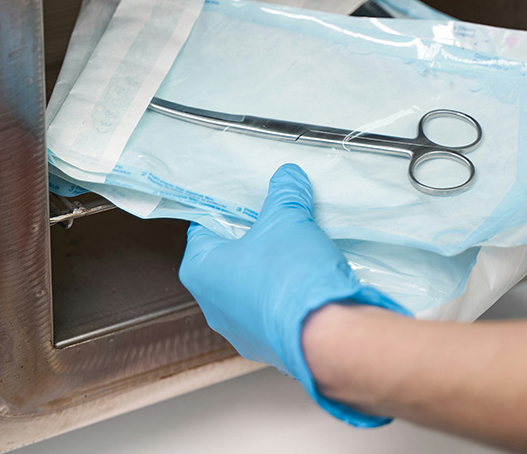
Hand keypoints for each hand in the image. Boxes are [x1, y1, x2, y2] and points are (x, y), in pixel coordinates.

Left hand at [179, 163, 410, 426]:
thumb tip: (287, 177)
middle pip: (228, 261)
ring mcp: (239, 331)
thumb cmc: (291, 277)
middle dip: (253, 243)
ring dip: (270, 274)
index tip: (248, 205)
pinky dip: (285, 300)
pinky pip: (272, 315)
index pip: (203, 230)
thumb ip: (285, 194)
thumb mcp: (287, 220)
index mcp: (199, 270)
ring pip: (250, 291)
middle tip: (277, 227)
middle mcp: (211, 305)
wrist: (326, 335)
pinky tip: (307, 286)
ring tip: (297, 256)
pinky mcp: (267, 348)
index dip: (228, 213)